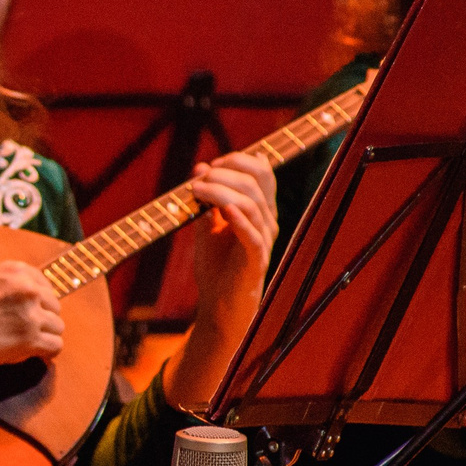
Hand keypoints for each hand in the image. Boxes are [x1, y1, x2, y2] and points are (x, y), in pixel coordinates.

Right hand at [0, 262, 64, 375]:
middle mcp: (27, 287)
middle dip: (42, 319)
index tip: (31, 312)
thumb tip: (32, 300)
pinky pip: (55, 346)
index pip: (45, 284)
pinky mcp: (29, 338)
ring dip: (44, 336)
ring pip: (57, 327)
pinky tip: (35, 354)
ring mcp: (30, 313)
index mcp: (15, 271)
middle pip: (55, 306)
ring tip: (26, 343)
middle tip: (24, 331)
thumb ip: (10, 285)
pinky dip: (47, 353)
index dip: (38, 302)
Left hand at [185, 150, 278, 328]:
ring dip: (220, 191)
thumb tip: (200, 168)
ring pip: (252, 204)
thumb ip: (206, 200)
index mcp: (261, 210)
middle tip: (199, 179)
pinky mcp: (256, 260)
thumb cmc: (217, 266)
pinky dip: (238, 219)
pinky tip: (222, 210)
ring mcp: (264, 240)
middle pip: (257, 182)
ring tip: (196, 190)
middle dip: (226, 172)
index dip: (237, 161)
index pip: (262, 172)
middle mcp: (268, 221)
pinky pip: (252, 235)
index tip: (210, 166)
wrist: (219, 305)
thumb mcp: (207, 227)